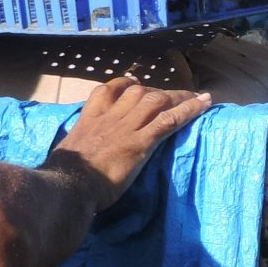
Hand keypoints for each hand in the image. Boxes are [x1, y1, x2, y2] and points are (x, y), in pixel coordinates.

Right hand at [45, 75, 213, 207]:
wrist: (69, 185)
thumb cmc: (63, 178)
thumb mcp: (66, 155)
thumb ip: (74, 148)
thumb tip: (71, 157)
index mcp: (89, 120)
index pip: (107, 90)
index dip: (123, 83)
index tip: (133, 81)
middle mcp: (109, 117)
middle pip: (138, 91)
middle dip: (158, 90)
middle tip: (174, 95)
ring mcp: (126, 128)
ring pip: (156, 101)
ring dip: (178, 97)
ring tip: (196, 98)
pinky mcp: (141, 142)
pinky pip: (169, 120)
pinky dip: (189, 109)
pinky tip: (204, 104)